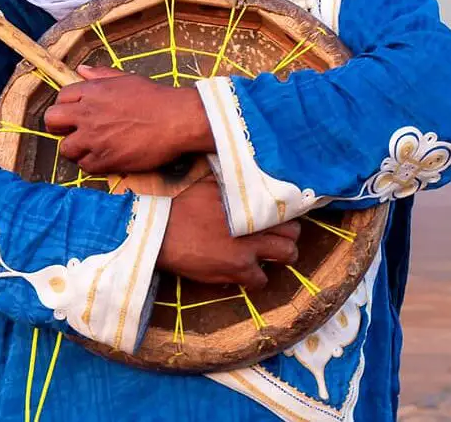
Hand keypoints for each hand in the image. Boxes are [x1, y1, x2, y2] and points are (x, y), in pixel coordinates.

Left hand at [43, 65, 214, 173]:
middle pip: (52, 121)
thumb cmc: (155, 98)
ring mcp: (94, 139)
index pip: (61, 98)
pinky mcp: (104, 160)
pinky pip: (84, 166)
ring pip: (65, 148)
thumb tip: (81, 69)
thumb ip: (101, 75)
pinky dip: (91, 163)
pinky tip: (104, 156)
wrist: (176, 120)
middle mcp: (87, 114)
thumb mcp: (126, 79)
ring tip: (90, 147)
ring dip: (75, 148)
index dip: (66, 105)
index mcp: (92, 92)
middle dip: (59, 126)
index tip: (74, 112)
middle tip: (72, 130)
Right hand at [158, 176, 299, 289]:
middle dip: (288, 235)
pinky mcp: (235, 268)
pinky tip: (245, 270)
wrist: (158, 229)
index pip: (284, 206)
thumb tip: (240, 171)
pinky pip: (261, 280)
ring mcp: (246, 247)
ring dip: (279, 256)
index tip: (281, 217)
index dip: (286, 213)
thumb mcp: (206, 181)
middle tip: (277, 237)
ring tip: (268, 255)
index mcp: (246, 198)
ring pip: (286, 255)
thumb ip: (230, 180)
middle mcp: (252, 222)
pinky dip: (257, 277)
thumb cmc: (176, 201)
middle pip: (293, 231)